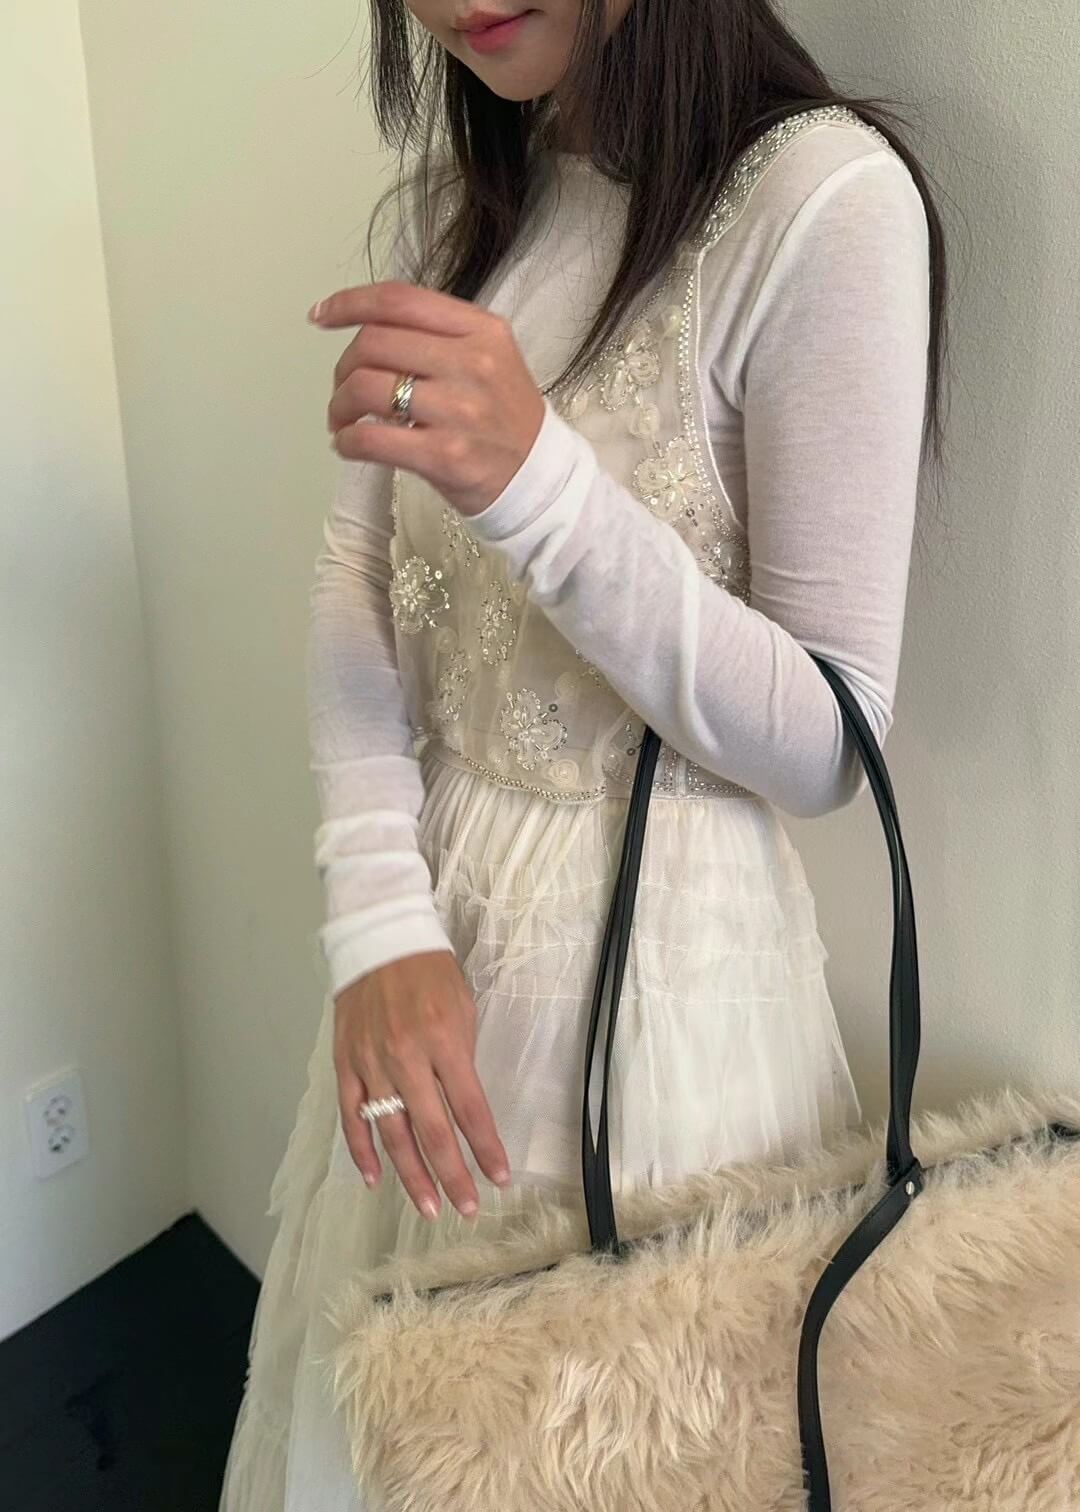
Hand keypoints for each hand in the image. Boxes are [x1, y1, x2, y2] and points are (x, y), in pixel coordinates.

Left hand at [309, 281, 545, 516]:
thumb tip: (368, 328)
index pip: (400, 300)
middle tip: (343, 390)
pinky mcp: (445, 455)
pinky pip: (371, 440)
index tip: (321, 316)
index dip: (349, 303)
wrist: (539, 478)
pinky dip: (347, 441)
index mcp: (481, 329)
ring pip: (365, 388)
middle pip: (374, 343)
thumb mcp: (489, 357)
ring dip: (339, 405)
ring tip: (343, 421)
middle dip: (343, 367)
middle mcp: (472, 362)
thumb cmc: (504, 418)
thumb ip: (438, 335)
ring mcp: (460, 410)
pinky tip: (349, 445)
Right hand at [333, 948, 511, 1220]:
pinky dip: (361, 1150)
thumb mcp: (462, 1006)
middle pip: (433, 1131)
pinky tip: (374, 1178)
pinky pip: (352, 1117)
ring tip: (429, 1207)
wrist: (378, 939)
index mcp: (444, 1040)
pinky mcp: (346, 1064)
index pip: (470, 1108)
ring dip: (411, 1175)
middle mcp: (406, 1057)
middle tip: (467, 1209)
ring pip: (391, 1133)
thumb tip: (464, 1105)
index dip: (486, 1148)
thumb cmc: (430, 971)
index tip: (500, 1178)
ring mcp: (372, 1064)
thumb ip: (461, 1057)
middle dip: (453, 1176)